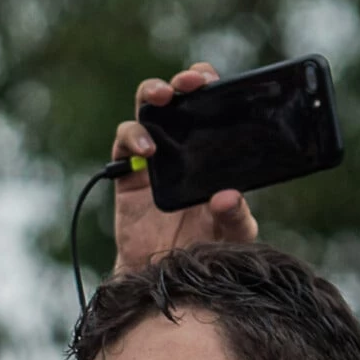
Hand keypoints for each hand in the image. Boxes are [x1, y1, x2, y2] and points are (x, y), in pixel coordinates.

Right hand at [112, 63, 258, 274]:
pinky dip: (133, 138)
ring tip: (162, 99)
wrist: (167, 278)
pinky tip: (148, 149)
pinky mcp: (127, 174)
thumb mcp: (234, 235)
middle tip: (189, 83)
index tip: (213, 81)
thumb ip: (236, 217)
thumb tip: (228, 194)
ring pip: (145, 113)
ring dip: (151, 96)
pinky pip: (123, 144)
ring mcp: (152, 159)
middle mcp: (181, 148)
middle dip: (181, 82)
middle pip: (177, 100)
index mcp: (211, 152)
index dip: (210, 88)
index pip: (211, 108)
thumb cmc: (204, 253)